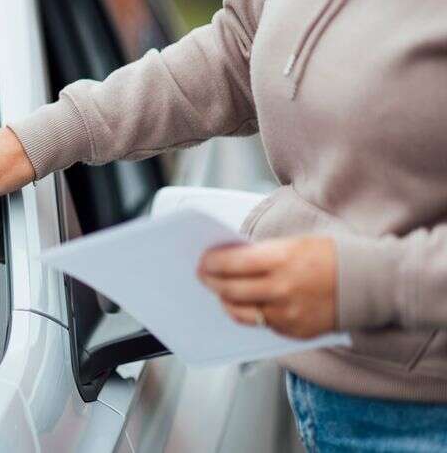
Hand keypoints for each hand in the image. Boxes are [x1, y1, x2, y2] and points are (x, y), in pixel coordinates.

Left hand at [198, 235, 337, 338]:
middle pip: (230, 290)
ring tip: (221, 292)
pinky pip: (261, 324)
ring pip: (240, 312)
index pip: (231, 264)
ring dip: (225, 301)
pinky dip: (250, 313)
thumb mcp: (295, 243)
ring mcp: (287, 314)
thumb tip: (230, 258)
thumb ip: (262, 253)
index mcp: (281, 260)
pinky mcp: (293, 331)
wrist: (371, 284)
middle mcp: (281, 289)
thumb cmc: (333, 258)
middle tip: (204, 276)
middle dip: (211, 282)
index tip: (204, 260)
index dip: (211, 263)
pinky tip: (247, 304)